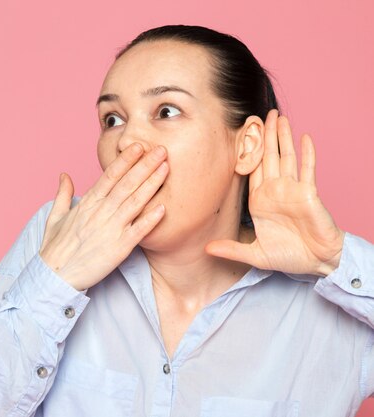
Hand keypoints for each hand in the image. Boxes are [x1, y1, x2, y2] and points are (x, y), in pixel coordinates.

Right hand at [39, 144, 168, 290]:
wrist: (55, 275)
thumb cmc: (55, 248)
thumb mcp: (54, 217)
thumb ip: (63, 194)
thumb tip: (64, 175)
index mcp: (87, 203)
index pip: (109, 176)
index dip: (125, 160)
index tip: (139, 147)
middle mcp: (100, 212)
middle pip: (126, 184)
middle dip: (145, 165)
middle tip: (162, 149)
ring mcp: (110, 229)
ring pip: (135, 202)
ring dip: (152, 184)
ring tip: (166, 168)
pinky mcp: (118, 248)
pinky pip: (138, 231)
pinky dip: (150, 219)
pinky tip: (164, 207)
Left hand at [205, 109, 344, 275]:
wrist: (316, 263)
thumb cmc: (289, 256)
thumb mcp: (255, 254)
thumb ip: (231, 249)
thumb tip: (206, 249)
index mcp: (260, 201)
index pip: (250, 171)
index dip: (245, 153)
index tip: (239, 135)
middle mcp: (275, 191)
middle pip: (267, 157)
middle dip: (264, 136)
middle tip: (259, 114)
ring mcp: (293, 190)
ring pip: (286, 157)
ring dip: (283, 137)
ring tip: (278, 117)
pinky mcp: (309, 193)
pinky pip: (307, 170)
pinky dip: (307, 153)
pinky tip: (304, 137)